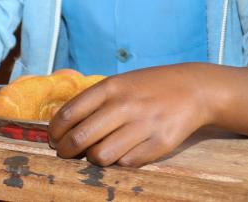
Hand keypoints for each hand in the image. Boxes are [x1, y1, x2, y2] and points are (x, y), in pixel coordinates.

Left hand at [48, 65, 213, 167]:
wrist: (194, 89)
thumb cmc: (148, 87)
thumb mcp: (120, 83)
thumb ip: (94, 101)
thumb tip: (63, 127)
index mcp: (111, 87)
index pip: (70, 113)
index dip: (56, 131)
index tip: (53, 139)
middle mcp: (125, 105)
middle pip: (80, 138)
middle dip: (66, 151)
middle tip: (65, 154)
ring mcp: (143, 125)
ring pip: (101, 156)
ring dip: (93, 159)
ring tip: (95, 154)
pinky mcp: (159, 144)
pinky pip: (126, 163)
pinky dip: (119, 162)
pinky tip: (121, 153)